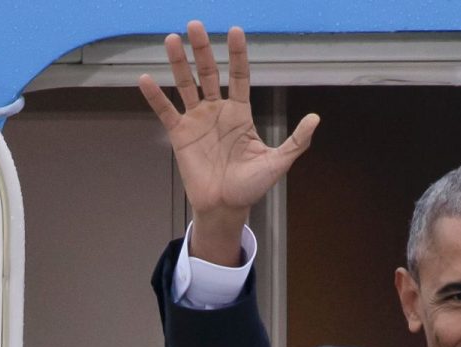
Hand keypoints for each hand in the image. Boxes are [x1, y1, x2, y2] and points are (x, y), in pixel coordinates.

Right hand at [136, 21, 318, 263]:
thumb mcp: (277, 162)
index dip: (237, 54)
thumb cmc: (251, 186)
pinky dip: (155, 96)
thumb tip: (316, 118)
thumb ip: (296, 141)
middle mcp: (217, 110)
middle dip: (203, 49)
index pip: (239, 76)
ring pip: (186, 84)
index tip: (235, 31)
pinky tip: (145, 78)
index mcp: (240, 113)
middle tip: (195, 25)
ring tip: (171, 40)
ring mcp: (197, 120)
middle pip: (208, 72)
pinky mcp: (180, 134)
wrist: (226, 207)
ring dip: (178, 63)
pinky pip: (165, 111)